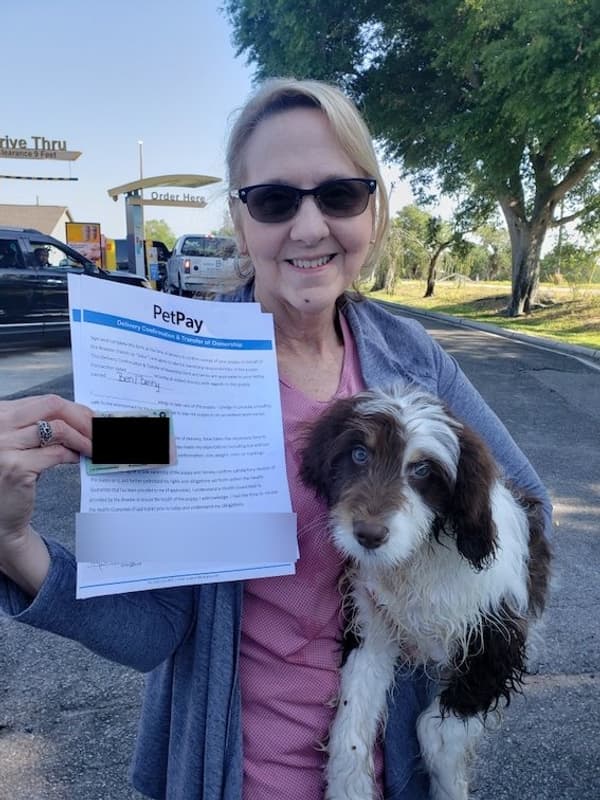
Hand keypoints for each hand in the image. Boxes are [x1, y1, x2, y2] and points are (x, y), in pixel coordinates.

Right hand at [0, 394, 91, 550]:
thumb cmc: (9, 475)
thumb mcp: (19, 442)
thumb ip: (38, 426)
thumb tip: (82, 417)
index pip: (43, 401)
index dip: (72, 408)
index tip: (90, 417)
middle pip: (52, 406)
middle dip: (82, 417)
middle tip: (98, 429)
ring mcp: (4, 446)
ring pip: (58, 428)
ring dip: (83, 438)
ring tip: (93, 447)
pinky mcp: (16, 468)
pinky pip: (57, 453)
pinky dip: (73, 454)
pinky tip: (78, 458)